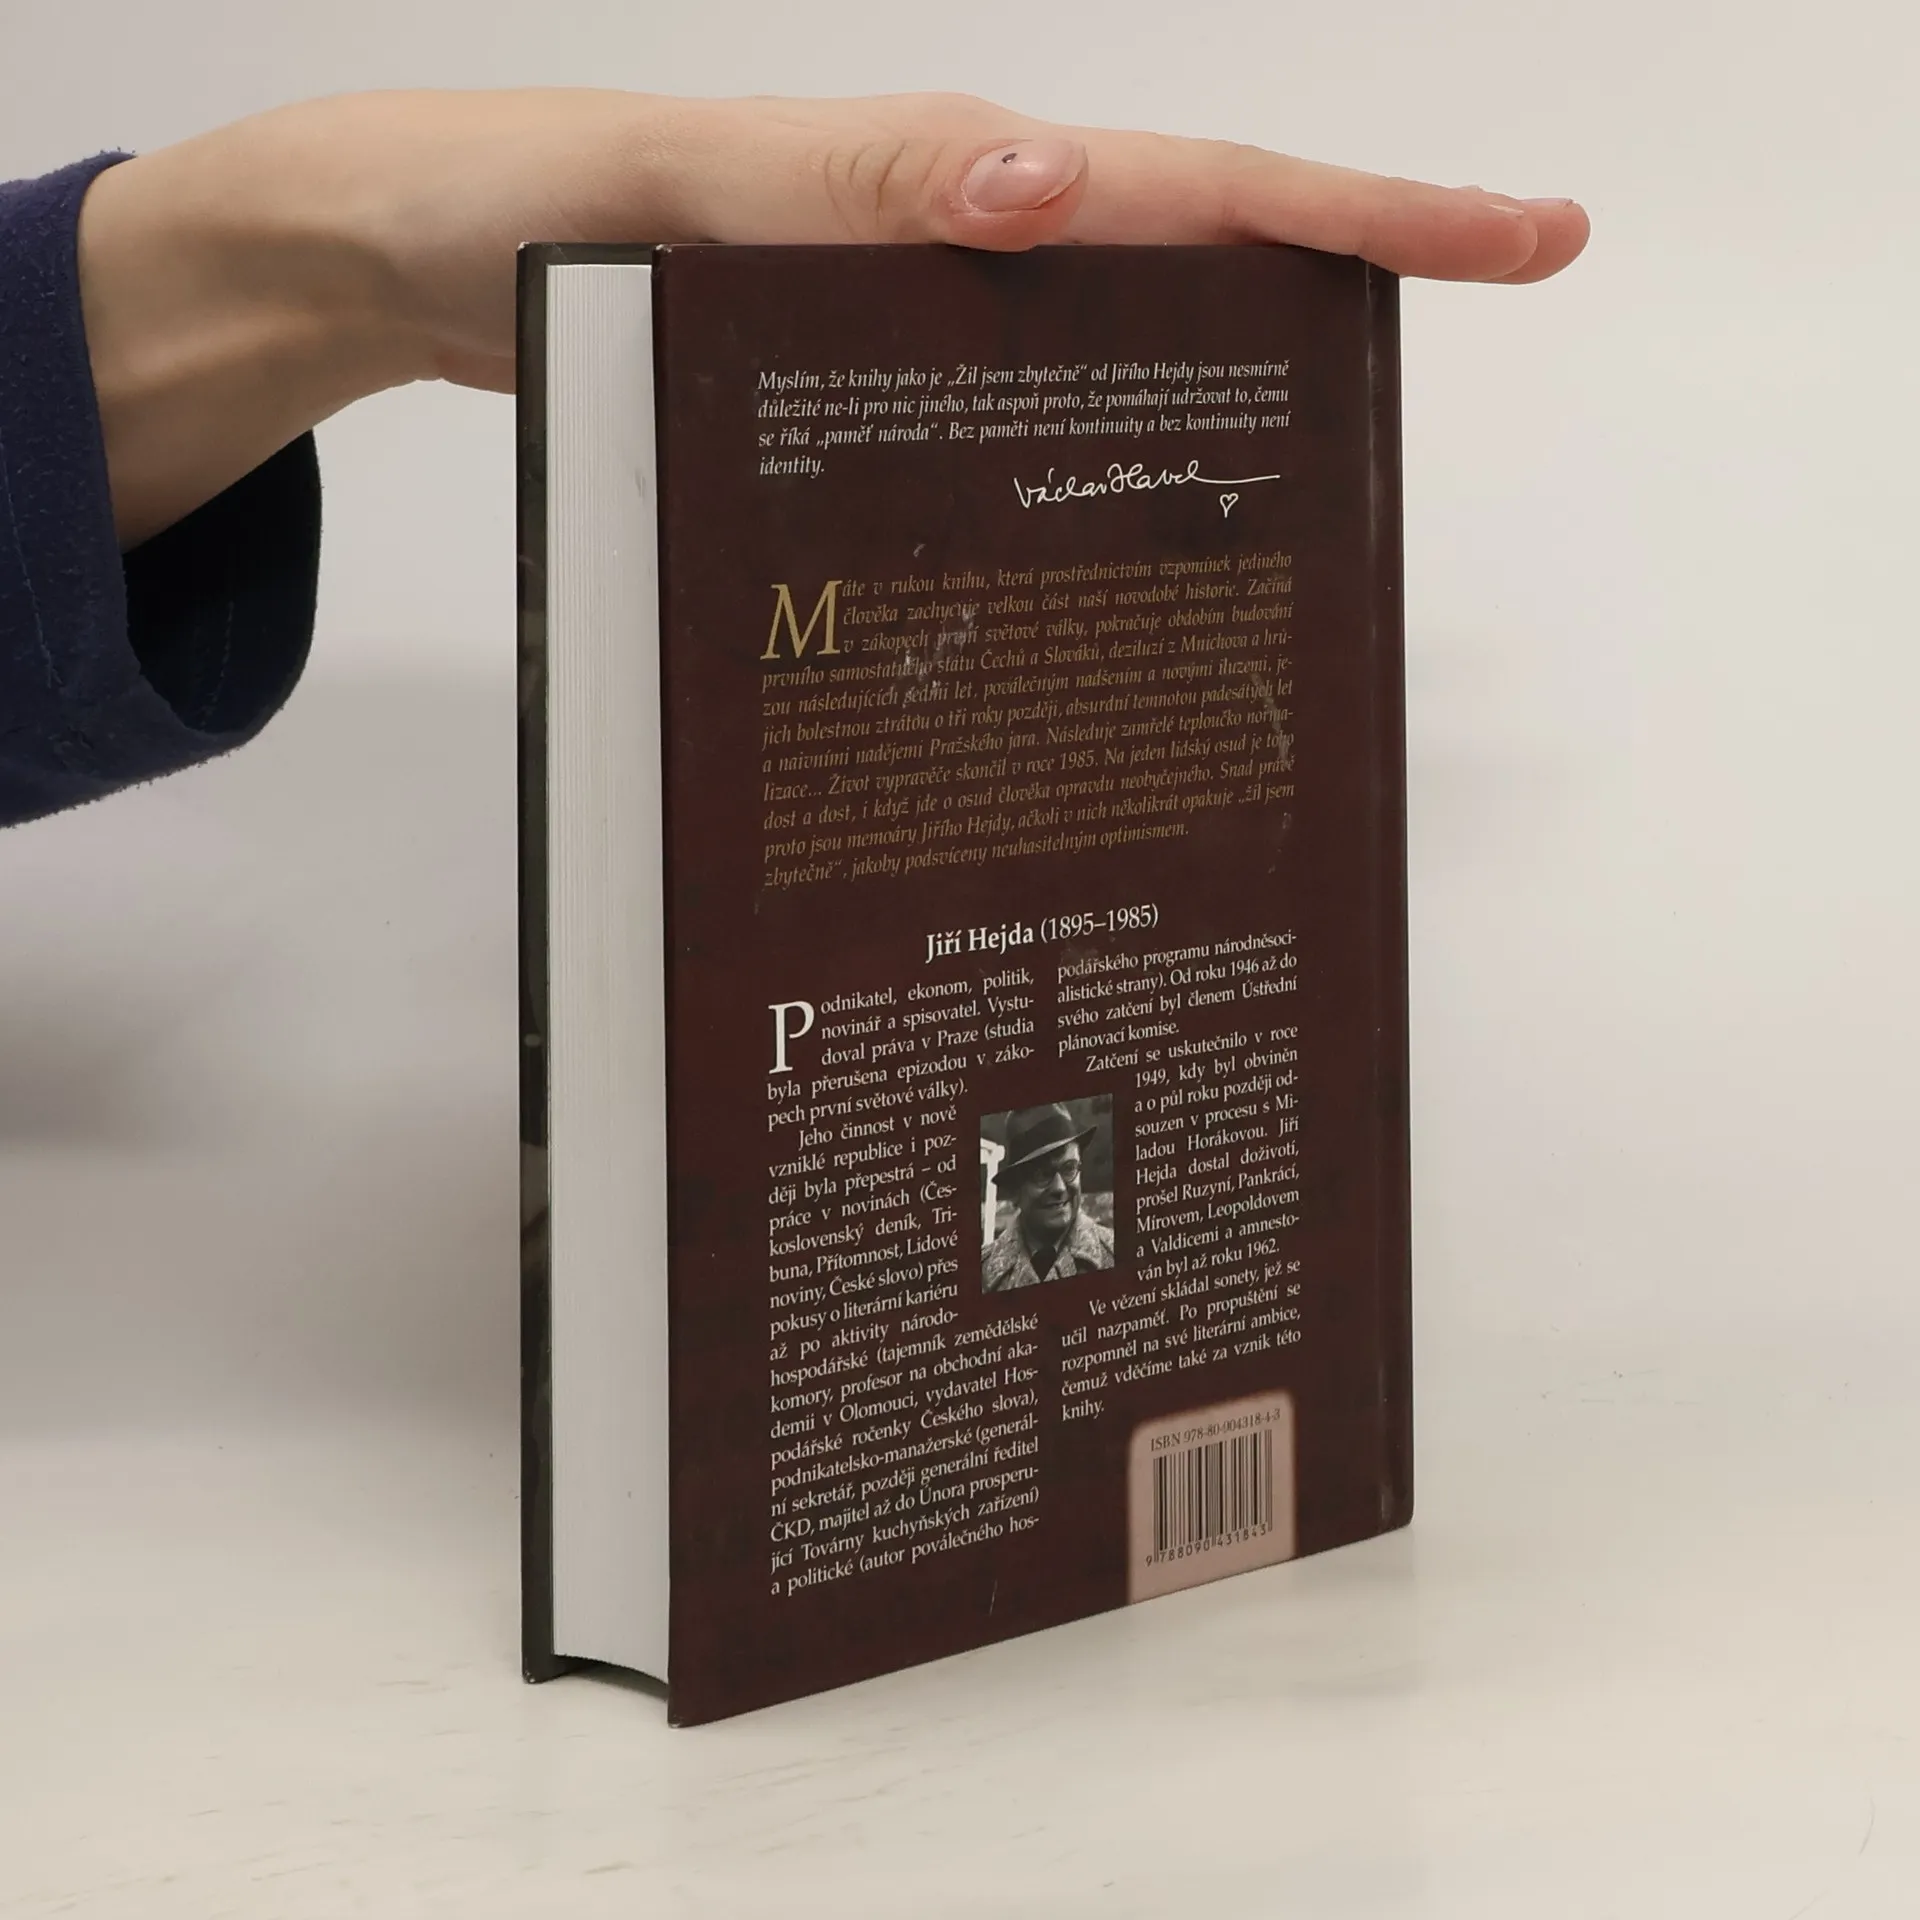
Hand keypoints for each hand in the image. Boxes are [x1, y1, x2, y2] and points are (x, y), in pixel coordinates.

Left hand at [77, 90, 1589, 544]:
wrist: (413, 259)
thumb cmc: (517, 211)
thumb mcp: (670, 186)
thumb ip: (845, 183)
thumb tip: (1043, 187)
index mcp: (943, 186)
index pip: (1196, 192)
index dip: (1367, 213)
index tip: (1522, 232)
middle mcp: (953, 243)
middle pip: (1198, 252)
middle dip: (1361, 271)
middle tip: (1501, 302)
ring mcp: (917, 312)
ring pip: (1120, 336)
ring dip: (1251, 371)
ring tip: (1356, 458)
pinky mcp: (866, 378)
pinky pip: (1019, 402)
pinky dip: (1104, 442)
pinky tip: (1128, 518)